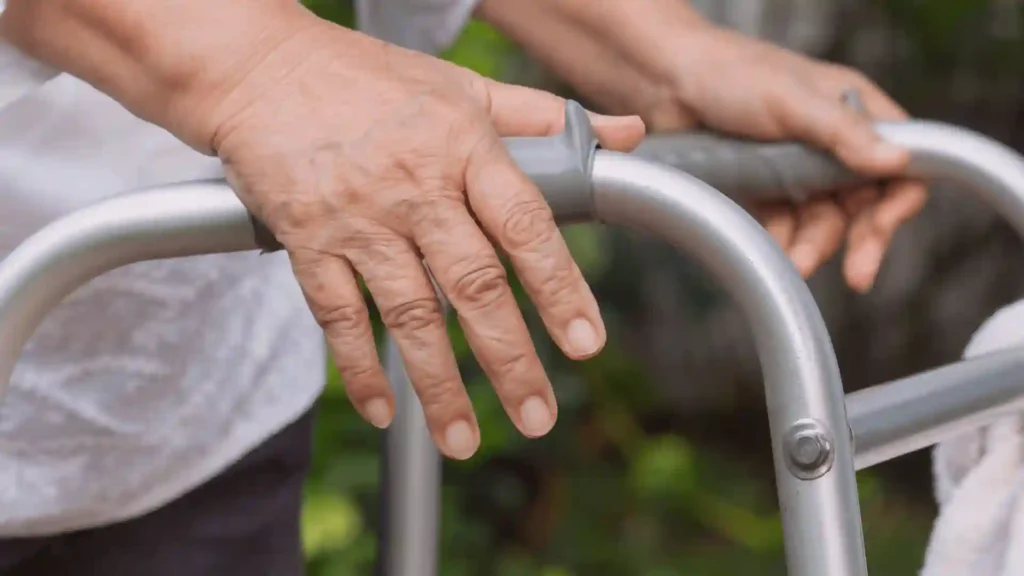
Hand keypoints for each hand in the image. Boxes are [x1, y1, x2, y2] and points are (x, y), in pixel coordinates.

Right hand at [187, 11, 644, 458]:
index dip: (560, 287)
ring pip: (408, 312)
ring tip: (462, 439)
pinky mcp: (306, 239)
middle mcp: (414, 187)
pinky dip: (358, 367)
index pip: (525, 225)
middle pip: (473, 285)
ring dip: (438, 384)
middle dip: (509, 360)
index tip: (586, 343)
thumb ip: (544, 118)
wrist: (260, 68)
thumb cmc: (369, 78)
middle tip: (537, 416)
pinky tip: (383, 409)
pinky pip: (336, 314)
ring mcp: (358, 217)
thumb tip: (628, 134)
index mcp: (464, 147)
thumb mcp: (464, 85)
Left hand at [479, 0, 926, 291]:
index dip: (900, 199)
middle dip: (860, 239)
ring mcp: (796, 169)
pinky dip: (782, 245)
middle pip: (865, 203)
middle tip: (858, 274)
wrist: (661, 83)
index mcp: (852, 110)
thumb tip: (897, 161)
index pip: (902, 161)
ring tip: (795, 262)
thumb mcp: (791, 101)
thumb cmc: (727, 73)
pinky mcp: (763, 192)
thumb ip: (842, 134)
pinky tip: (772, 252)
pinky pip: (785, 229)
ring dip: (814, 246)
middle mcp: (830, 142)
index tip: (883, 228)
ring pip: (823, 222)